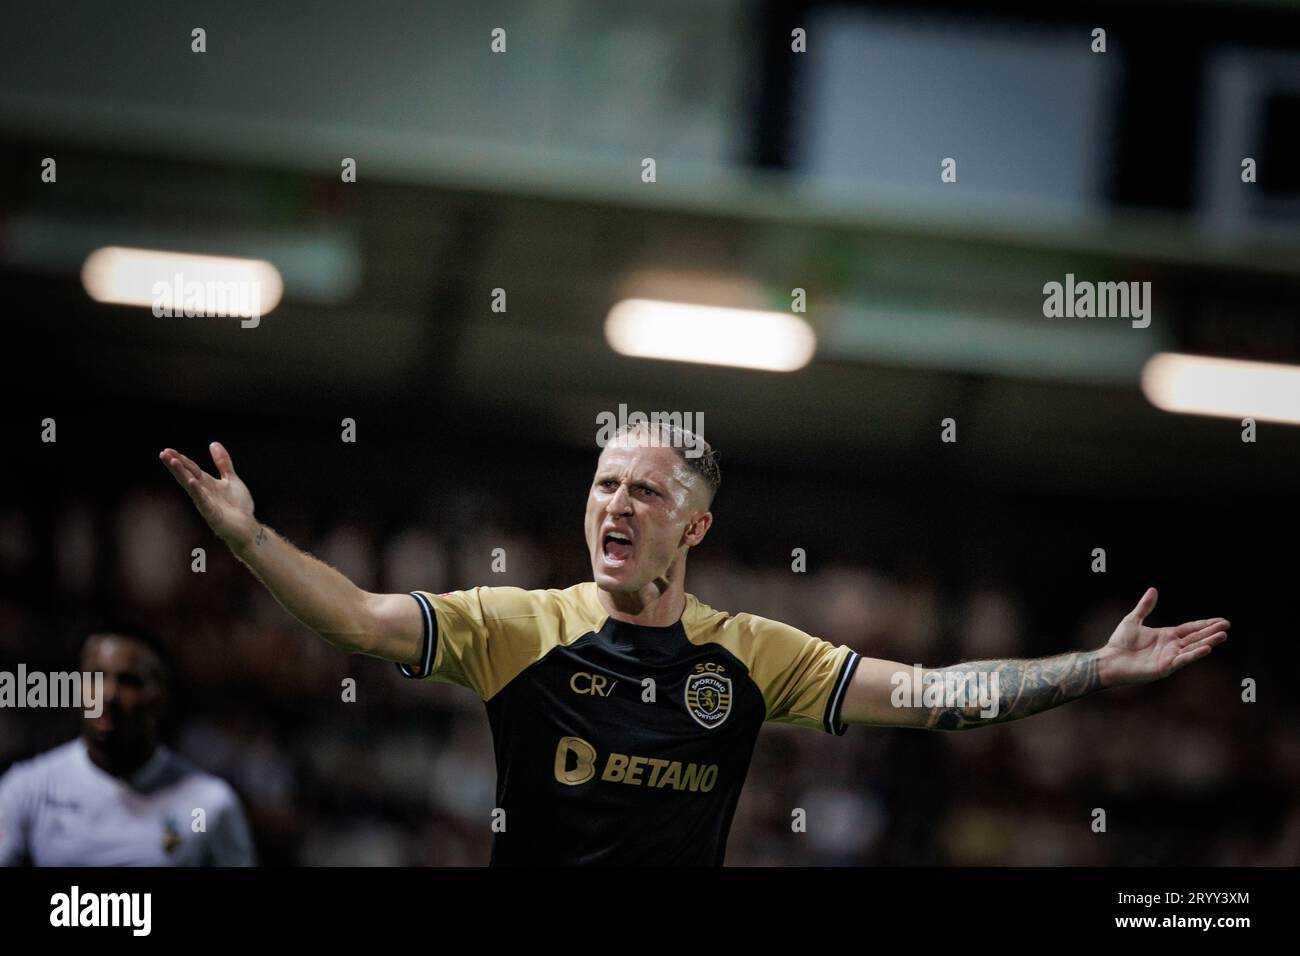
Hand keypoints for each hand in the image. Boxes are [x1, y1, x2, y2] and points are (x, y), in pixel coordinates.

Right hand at [159, 442, 257, 551]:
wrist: (247, 527)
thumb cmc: (238, 506)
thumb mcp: (231, 479)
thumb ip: (223, 463)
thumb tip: (213, 443)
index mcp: (207, 483)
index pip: (191, 468)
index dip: (181, 459)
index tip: (167, 450)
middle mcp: (203, 492)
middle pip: (187, 475)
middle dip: (176, 465)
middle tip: (163, 454)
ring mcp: (206, 503)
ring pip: (191, 487)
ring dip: (182, 475)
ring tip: (173, 462)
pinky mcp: (213, 514)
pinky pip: (204, 501)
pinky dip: (198, 491)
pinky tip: (192, 482)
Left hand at [1098, 587, 1228, 686]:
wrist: (1110, 660)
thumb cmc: (1120, 643)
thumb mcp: (1133, 620)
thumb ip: (1145, 607)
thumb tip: (1153, 590)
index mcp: (1167, 635)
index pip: (1191, 628)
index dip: (1205, 624)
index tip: (1221, 620)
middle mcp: (1172, 646)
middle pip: (1196, 637)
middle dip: (1211, 631)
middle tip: (1227, 626)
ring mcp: (1170, 657)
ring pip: (1193, 648)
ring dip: (1208, 642)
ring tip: (1223, 635)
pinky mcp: (1166, 667)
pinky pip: (1183, 660)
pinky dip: (1195, 654)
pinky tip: (1207, 648)